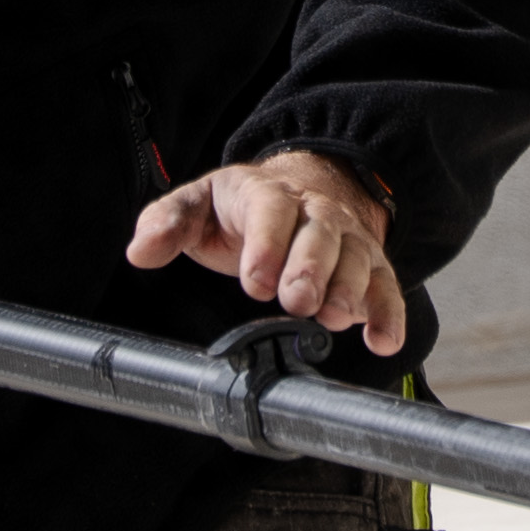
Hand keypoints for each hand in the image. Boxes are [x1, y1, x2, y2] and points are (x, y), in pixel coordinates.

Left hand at [126, 149, 406, 356]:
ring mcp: (347, 239)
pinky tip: (382, 340)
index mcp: (266, 194)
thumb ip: (167, 223)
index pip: (270, 211)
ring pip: (356, 258)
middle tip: (297, 300)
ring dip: (349, 289)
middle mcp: (314, 213)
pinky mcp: (370, 266)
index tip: (256, 281)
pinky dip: (389, 314)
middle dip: (310, 268)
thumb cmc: (241, 209)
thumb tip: (140, 250)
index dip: (266, 244)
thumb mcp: (198, 205)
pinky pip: (386, 286)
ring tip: (334, 318)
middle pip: (320, 234)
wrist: (304, 190)